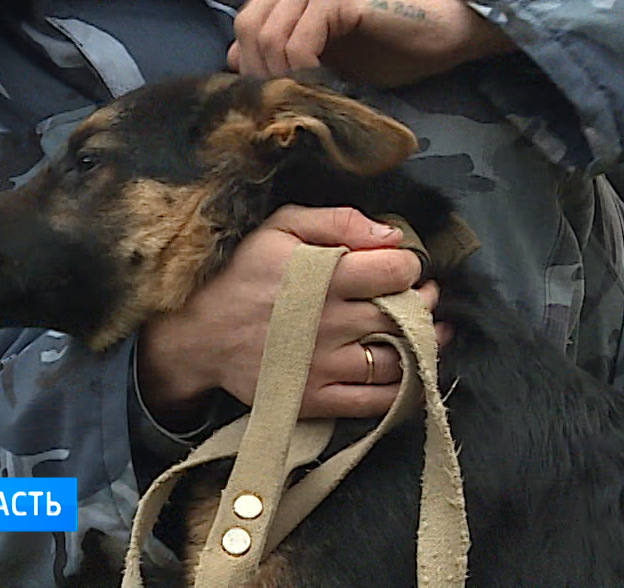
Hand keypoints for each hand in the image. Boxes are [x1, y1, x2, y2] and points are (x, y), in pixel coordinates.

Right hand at [135, 205, 448, 421]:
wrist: (197, 334)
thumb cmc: (241, 273)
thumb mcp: (280, 227)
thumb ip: (338, 221)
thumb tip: (392, 234)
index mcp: (323, 277)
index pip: (396, 272)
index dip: (410, 266)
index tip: (405, 266)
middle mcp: (329, 325)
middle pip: (404, 316)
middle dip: (423, 302)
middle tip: (423, 295)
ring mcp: (324, 368)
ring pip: (398, 361)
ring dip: (423, 345)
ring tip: (426, 330)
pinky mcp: (315, 401)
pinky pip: (375, 403)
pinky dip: (403, 389)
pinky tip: (409, 369)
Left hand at [228, 0, 512, 87]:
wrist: (454, 29)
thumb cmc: (400, 44)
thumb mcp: (332, 52)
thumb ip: (287, 50)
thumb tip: (234, 60)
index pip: (248, 20)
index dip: (253, 64)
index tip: (275, 98)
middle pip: (250, 26)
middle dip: (262, 73)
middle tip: (288, 103)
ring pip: (269, 35)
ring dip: (282, 76)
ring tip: (308, 97)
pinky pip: (298, 41)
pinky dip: (302, 71)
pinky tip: (325, 86)